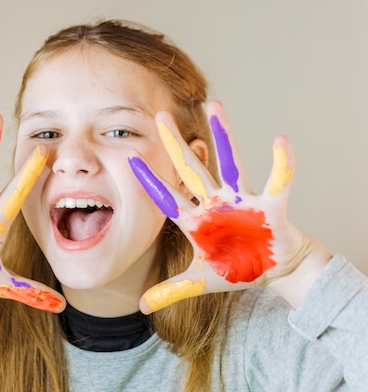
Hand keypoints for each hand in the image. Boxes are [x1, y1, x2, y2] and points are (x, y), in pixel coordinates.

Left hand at [129, 101, 329, 313]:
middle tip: (159, 116)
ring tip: (215, 105)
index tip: (129, 158)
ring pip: (230, 162)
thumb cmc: (237, 269)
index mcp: (195, 220)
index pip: (166, 196)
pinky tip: (280, 140)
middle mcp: (214, 204)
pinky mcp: (270, 205)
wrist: (274, 271)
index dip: (149, 180)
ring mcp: (241, 201)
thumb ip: (171, 290)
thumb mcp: (200, 282)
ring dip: (223, 135)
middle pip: (191, 168)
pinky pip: (278, 180)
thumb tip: (140, 306)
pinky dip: (281, 163)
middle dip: (176, 144)